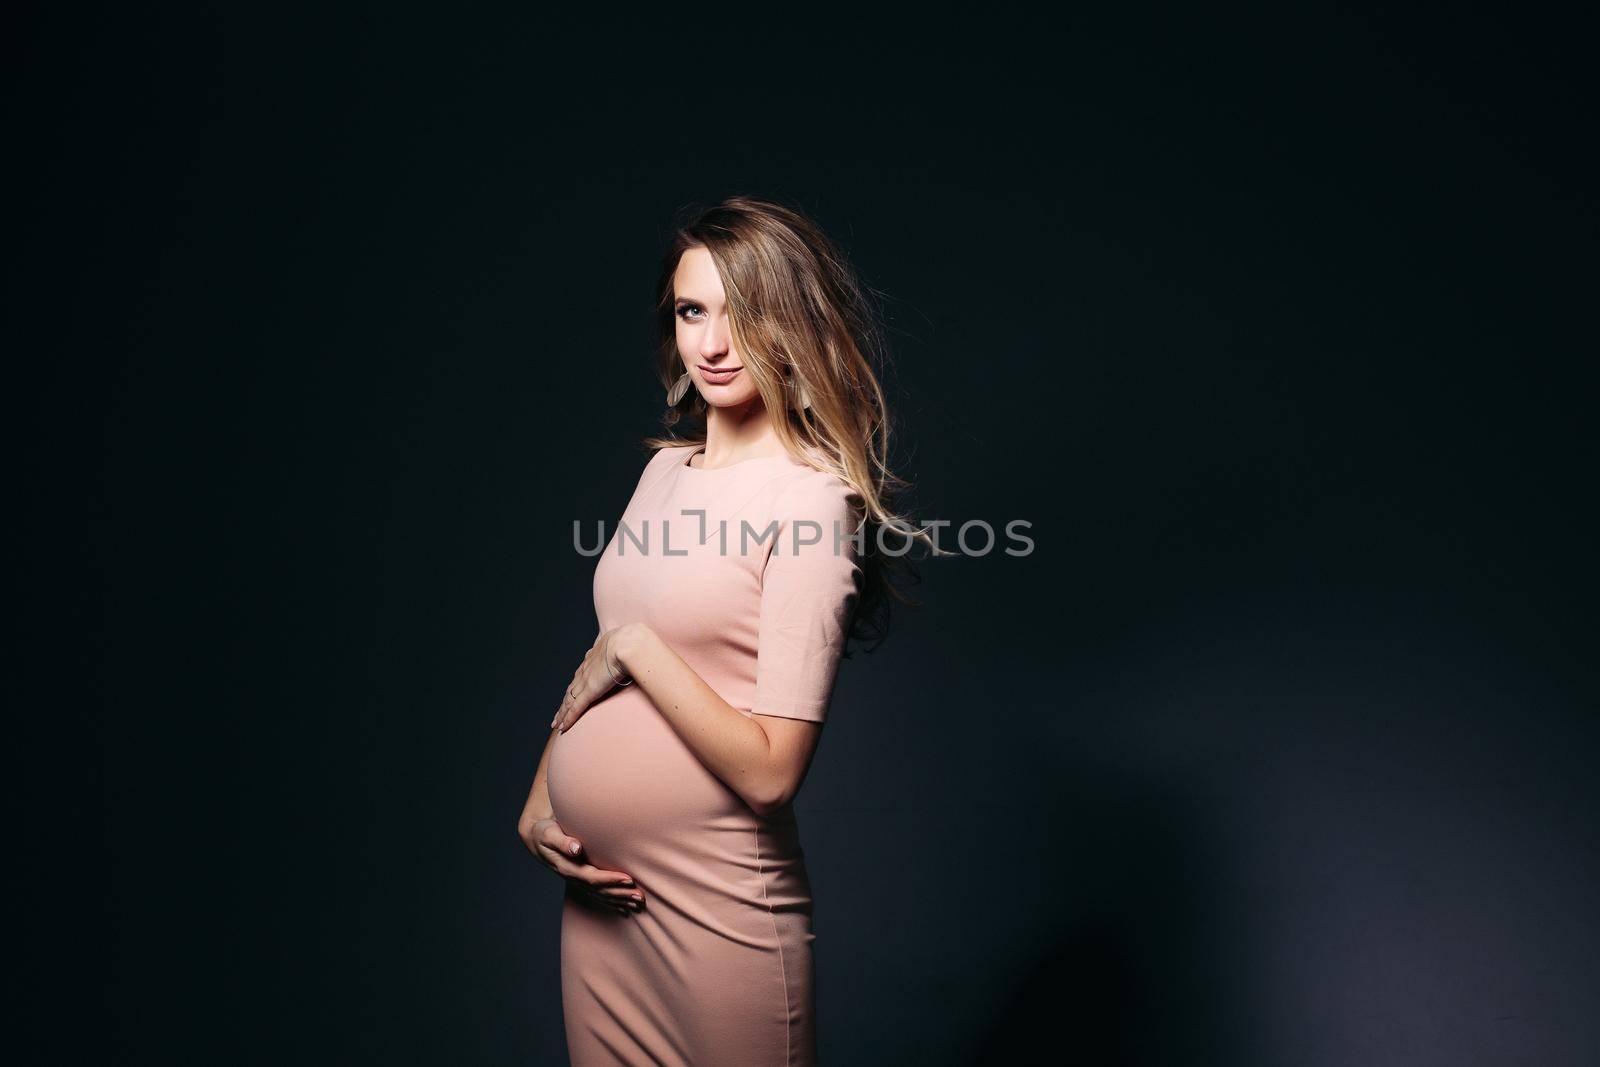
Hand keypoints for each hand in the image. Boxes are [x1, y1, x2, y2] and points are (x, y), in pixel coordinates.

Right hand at [520, 815, 645, 915]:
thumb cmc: (545, 833)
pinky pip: (598, 895)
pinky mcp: (581, 881)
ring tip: (639, 903)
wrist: (537, 839)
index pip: (591, 877)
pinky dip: (612, 902)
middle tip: (640, 896)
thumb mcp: (549, 834)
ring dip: (620, 900)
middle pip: (599, 890)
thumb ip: (562, 841)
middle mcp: (573, 877)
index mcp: (566, 867)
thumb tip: (576, 848)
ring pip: (601, 895)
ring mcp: (577, 881)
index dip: (610, 879)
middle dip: (620, 894)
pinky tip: (626, 908)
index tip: (628, 879)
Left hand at [552, 626, 632, 733]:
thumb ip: (624, 651)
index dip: (575, 687)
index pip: (580, 676)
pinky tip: (562, 727)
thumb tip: (633, 652)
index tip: (572, 694)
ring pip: (569, 701)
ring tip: (557, 724)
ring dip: (562, 713)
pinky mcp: (589, 691)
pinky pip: (575, 708)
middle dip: (565, 703)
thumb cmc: (630, 643)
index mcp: (593, 659)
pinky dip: (568, 718)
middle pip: (571, 690)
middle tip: (558, 714)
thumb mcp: (624, 646)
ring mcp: (585, 681)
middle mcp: (585, 670)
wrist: (626, 643)